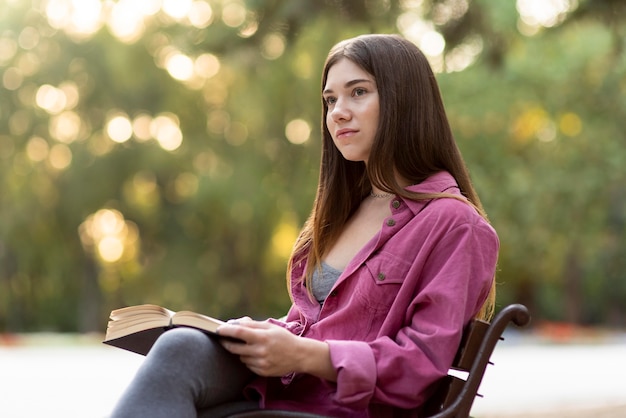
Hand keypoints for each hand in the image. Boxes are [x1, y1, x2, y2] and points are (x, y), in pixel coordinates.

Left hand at [216, 321, 335, 380]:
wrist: (300, 355)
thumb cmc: (284, 338)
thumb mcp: (270, 327)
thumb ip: (251, 324)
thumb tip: (234, 323)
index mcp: (262, 337)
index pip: (238, 333)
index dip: (226, 331)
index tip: (218, 330)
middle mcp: (260, 351)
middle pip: (234, 348)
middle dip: (227, 343)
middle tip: (224, 339)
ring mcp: (261, 363)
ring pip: (240, 357)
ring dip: (240, 351)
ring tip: (250, 347)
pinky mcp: (262, 372)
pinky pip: (248, 365)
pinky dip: (248, 359)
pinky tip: (257, 355)